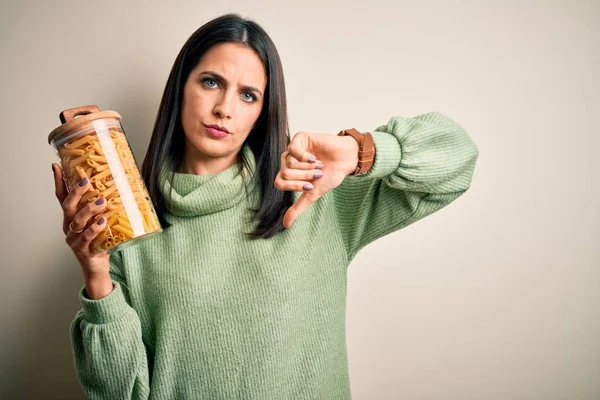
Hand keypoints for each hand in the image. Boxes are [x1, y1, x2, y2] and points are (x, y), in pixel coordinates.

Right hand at [53, 163, 112, 297]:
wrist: (98, 267)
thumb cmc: (101, 241)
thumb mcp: (101, 221)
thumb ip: (104, 208)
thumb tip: (120, 187)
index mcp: (71, 217)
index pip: (62, 197)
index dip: (59, 182)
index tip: (56, 166)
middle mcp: (69, 226)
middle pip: (67, 206)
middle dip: (75, 192)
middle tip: (86, 181)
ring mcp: (73, 238)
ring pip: (77, 221)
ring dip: (89, 210)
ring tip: (101, 201)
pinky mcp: (82, 249)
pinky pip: (86, 237)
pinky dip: (94, 229)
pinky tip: (101, 222)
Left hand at [275, 132, 358, 227]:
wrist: (345, 160)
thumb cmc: (331, 175)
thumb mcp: (313, 194)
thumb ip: (298, 207)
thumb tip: (285, 225)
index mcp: (288, 174)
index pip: (279, 182)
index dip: (294, 186)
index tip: (310, 186)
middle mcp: (288, 161)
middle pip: (285, 173)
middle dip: (303, 177)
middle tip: (318, 174)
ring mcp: (293, 149)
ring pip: (289, 162)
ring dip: (307, 167)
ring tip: (319, 165)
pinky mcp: (300, 138)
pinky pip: (293, 149)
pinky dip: (305, 157)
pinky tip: (314, 158)